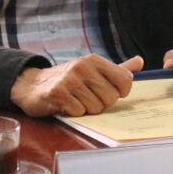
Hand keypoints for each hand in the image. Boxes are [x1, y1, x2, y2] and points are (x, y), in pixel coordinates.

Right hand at [10, 55, 142, 117]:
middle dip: (101, 104)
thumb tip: (140, 62)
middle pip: (111, 98)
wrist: (32, 85)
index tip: (109, 92)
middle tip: (86, 98)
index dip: (120, 92)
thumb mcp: (92, 71)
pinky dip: (73, 113)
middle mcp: (83, 66)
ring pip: (95, 108)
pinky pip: (79, 112)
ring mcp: (70, 79)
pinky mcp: (57, 93)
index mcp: (94, 60)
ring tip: (75, 100)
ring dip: (86, 109)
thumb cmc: (68, 80)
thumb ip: (116, 69)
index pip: (125, 80)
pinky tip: (65, 105)